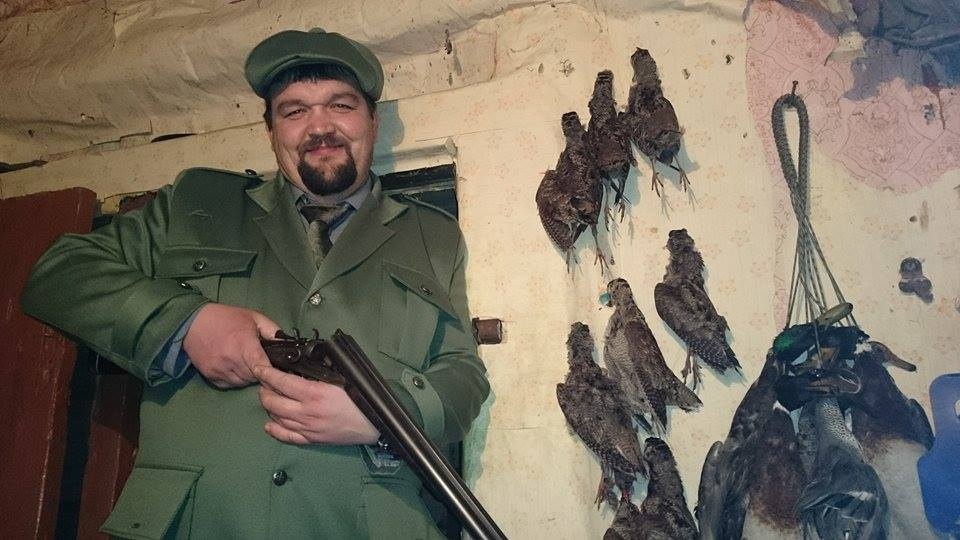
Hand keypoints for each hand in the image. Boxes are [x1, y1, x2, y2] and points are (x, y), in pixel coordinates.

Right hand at [183, 303, 279, 387]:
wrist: (193, 322)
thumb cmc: (227, 318)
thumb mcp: (254, 318)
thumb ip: (273, 331)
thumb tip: (287, 344)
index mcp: (245, 347)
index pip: (263, 369)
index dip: (272, 373)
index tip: (276, 372)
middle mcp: (233, 362)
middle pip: (254, 378)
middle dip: (259, 372)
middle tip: (257, 361)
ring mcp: (220, 371)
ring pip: (242, 383)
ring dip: (246, 377)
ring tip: (244, 363)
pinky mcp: (210, 376)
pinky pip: (228, 385)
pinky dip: (233, 379)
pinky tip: (232, 367)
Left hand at [255, 365, 378, 445]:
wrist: (374, 424)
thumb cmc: (361, 397)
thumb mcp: (342, 377)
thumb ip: (321, 370)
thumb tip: (304, 360)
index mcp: (314, 393)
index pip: (281, 382)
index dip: (266, 374)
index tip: (260, 368)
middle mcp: (306, 412)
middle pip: (272, 401)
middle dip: (264, 390)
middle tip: (266, 383)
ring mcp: (307, 428)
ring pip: (276, 417)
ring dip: (268, 406)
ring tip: (269, 398)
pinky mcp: (311, 440)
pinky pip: (286, 436)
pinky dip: (274, 429)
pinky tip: (269, 424)